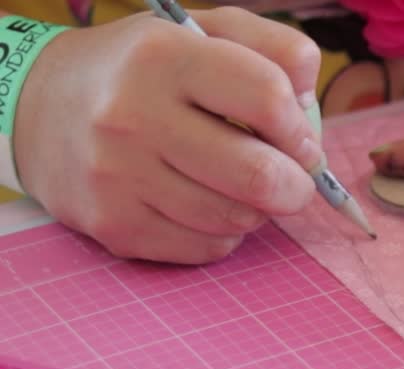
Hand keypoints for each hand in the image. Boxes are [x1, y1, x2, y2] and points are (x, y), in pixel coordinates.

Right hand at [15, 8, 322, 263]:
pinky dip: (223, 233)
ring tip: (240, 186)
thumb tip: (310, 102)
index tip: (301, 141)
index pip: (267, 97)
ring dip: (258, 210)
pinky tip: (205, 204)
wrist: (40, 108)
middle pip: (260, 175)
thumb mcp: (204, 32)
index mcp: (162, 56)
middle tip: (293, 179)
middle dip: (296, 186)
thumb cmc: (145, 71)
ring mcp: (118, 176)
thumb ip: (273, 49)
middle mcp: (133, 115)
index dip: (301, 128)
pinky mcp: (114, 226)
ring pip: (237, 219)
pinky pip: (207, 247)